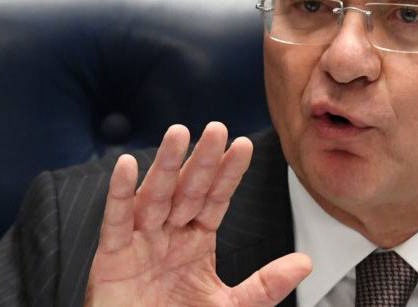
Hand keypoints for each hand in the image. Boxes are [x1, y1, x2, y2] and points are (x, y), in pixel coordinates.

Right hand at [85, 122, 311, 305]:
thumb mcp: (229, 306)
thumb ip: (265, 285)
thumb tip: (305, 262)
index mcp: (196, 241)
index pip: (216, 199)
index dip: (228, 173)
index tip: (243, 144)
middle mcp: (169, 235)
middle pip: (188, 190)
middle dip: (202, 160)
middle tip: (216, 128)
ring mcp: (141, 243)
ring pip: (154, 196)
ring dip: (165, 164)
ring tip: (178, 133)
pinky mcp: (111, 258)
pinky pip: (116, 221)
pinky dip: (118, 193)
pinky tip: (125, 166)